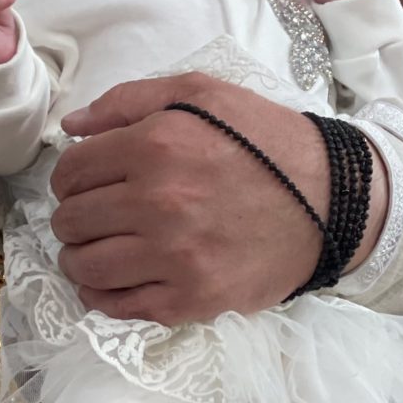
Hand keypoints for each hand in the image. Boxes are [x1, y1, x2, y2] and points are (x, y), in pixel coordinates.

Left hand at [51, 72, 385, 323]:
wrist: (332, 200)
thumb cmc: (265, 142)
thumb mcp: (202, 95)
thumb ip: (127, 101)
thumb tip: (71, 127)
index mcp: (155, 146)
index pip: (70, 172)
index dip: (70, 178)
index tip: (86, 183)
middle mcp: (159, 202)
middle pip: (71, 221)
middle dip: (74, 217)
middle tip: (94, 216)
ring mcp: (175, 257)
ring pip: (86, 267)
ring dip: (80, 258)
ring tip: (98, 249)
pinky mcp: (193, 299)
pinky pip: (119, 307)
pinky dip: (103, 296)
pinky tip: (114, 280)